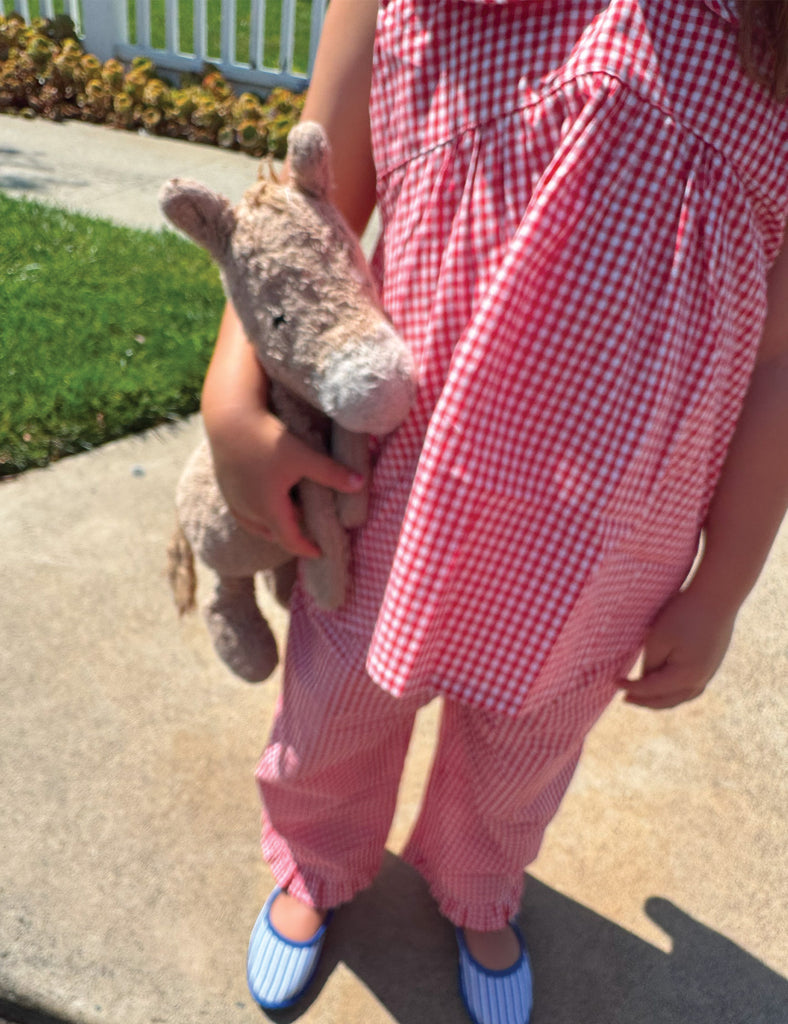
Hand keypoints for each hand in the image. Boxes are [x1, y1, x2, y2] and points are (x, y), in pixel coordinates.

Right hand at [209, 406, 364, 558]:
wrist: (229, 417)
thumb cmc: (267, 438)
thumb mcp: (304, 456)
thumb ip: (332, 473)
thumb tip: (361, 484)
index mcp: (269, 509)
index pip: (290, 541)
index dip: (306, 549)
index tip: (320, 552)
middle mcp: (248, 510)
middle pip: (273, 534)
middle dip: (291, 535)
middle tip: (309, 530)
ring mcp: (233, 500)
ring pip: (256, 524)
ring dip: (273, 525)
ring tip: (289, 515)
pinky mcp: (224, 487)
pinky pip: (243, 512)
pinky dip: (257, 514)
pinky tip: (265, 500)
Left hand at [618, 587, 736, 709]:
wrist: (717, 597)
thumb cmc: (684, 615)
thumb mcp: (658, 639)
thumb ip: (650, 664)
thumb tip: (646, 679)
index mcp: (685, 676)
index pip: (652, 689)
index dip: (631, 687)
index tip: (614, 682)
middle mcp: (700, 680)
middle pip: (667, 700)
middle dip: (645, 701)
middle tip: (626, 698)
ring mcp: (709, 673)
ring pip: (681, 697)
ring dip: (661, 700)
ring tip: (644, 697)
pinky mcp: (712, 664)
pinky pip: (691, 688)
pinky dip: (675, 693)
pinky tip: (667, 688)